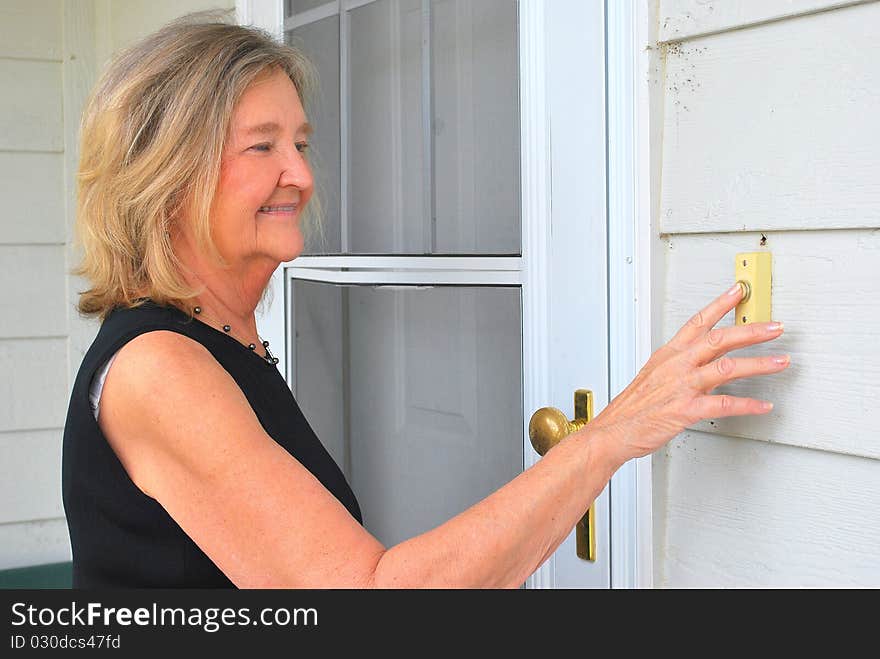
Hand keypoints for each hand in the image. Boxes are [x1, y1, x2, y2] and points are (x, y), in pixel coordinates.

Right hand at [591, 282, 788, 466]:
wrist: (613, 431)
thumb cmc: (632, 408)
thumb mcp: (654, 377)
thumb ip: (685, 367)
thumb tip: (710, 363)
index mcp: (668, 355)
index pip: (697, 322)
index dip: (720, 304)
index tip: (739, 291)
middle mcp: (677, 366)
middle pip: (719, 339)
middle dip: (751, 331)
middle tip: (775, 326)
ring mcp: (682, 386)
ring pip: (727, 367)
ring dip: (759, 364)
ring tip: (781, 361)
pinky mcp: (686, 410)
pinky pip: (724, 404)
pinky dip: (747, 405)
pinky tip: (762, 405)